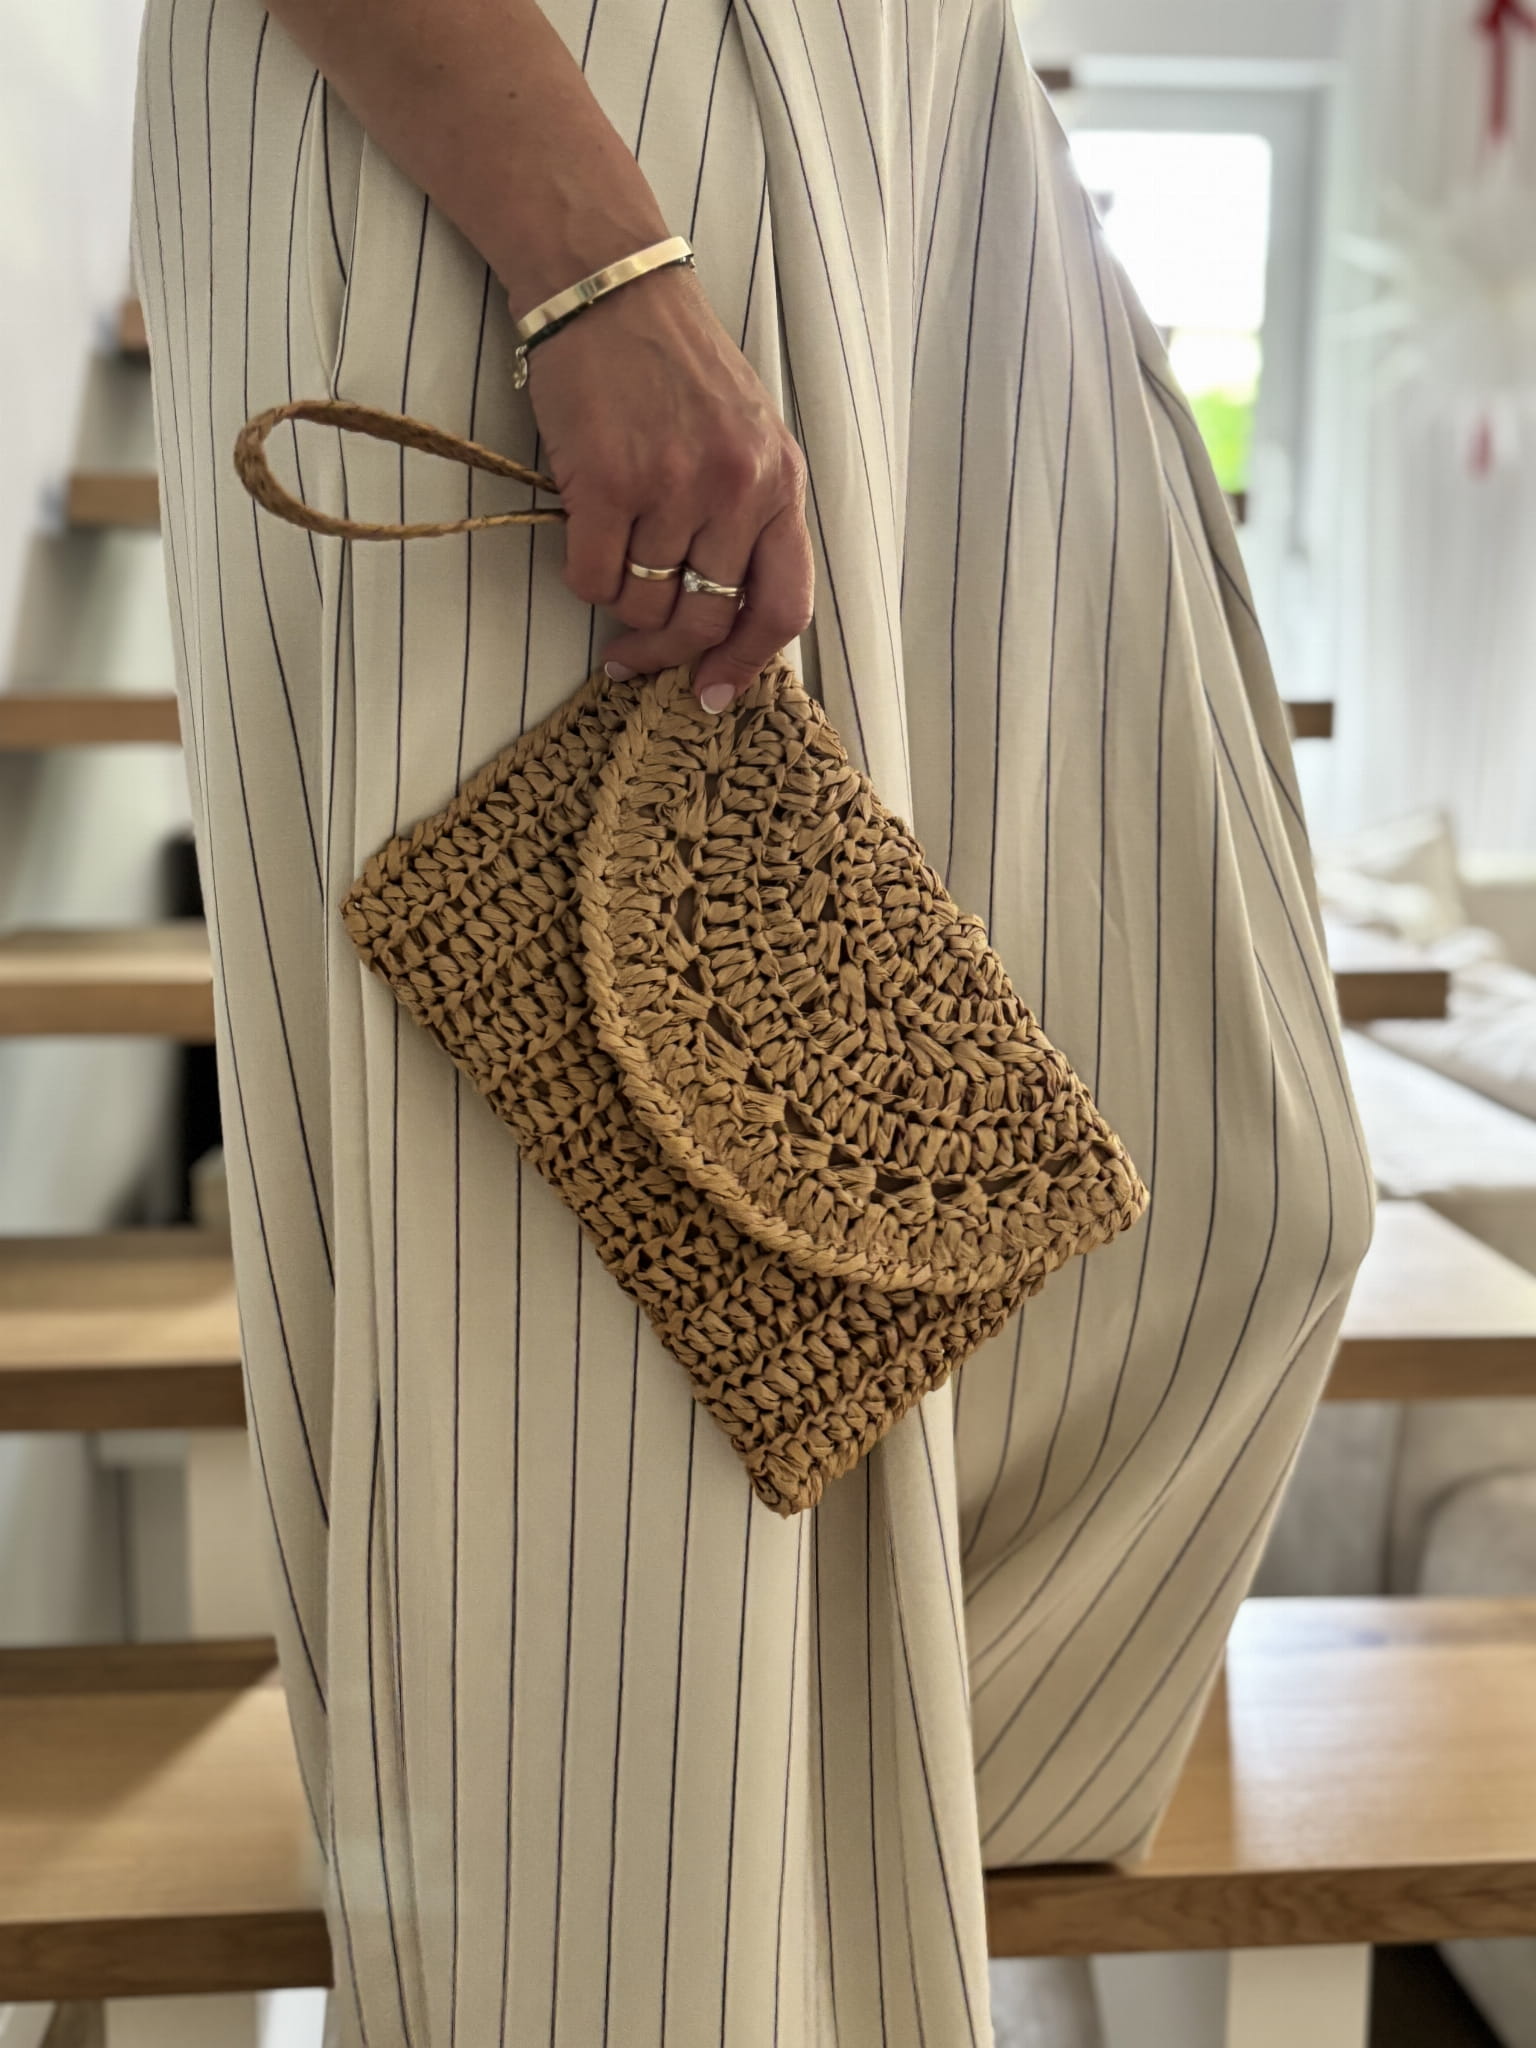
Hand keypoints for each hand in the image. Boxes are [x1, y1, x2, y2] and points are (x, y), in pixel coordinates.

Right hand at [523, 264, 813, 709]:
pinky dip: (583, 579)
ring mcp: (672, 484)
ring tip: (610, 568)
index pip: (783, 608)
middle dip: (665, 653)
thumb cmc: (676, 367)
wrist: (611, 289)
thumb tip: (727, 625)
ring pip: (644, 604)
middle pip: (705, 621)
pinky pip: (592, 578)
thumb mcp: (749, 438)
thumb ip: (751, 521)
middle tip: (631, 657)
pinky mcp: (607, 479)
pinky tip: (583, 546)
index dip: (747, 664)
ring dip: (621, 607)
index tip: (713, 693)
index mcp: (780, 484)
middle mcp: (735, 489)